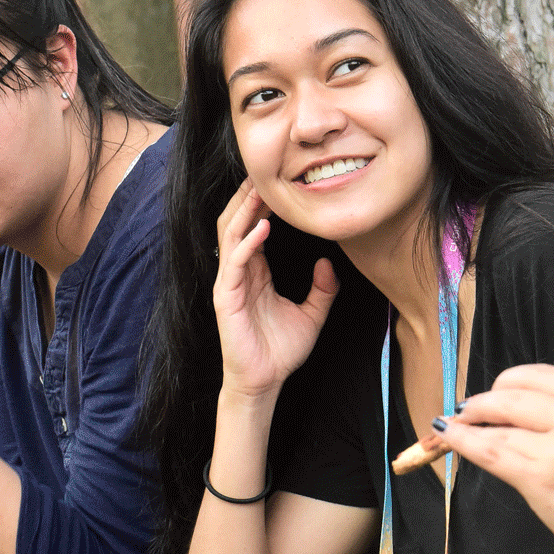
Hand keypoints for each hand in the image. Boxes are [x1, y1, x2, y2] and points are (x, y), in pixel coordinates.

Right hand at [213, 180, 338, 397]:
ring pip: (230, 234)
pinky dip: (247, 243)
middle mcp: (238, 272)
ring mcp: (229, 283)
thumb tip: (329, 262)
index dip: (263, 204)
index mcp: (255, 272)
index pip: (254, 227)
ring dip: (244, 210)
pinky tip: (262, 228)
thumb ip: (324, 289)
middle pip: (237, 222)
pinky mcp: (224, 298)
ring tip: (261, 189)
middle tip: (266, 172)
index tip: (281, 182)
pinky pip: (234, 263)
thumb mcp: (312, 315)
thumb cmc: (281, 351)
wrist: (264, 382)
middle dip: (248, 196)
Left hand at [434, 364, 553, 553]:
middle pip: (510, 395)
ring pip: (496, 425)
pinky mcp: (540, 479)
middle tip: (467, 412)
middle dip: (481, 403)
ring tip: (455, 428)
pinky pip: (489, 451)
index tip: (492, 393)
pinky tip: (450, 437)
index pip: (537, 375)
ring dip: (469, 424)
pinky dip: (463, 442)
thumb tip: (516, 409)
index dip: (506, 383)